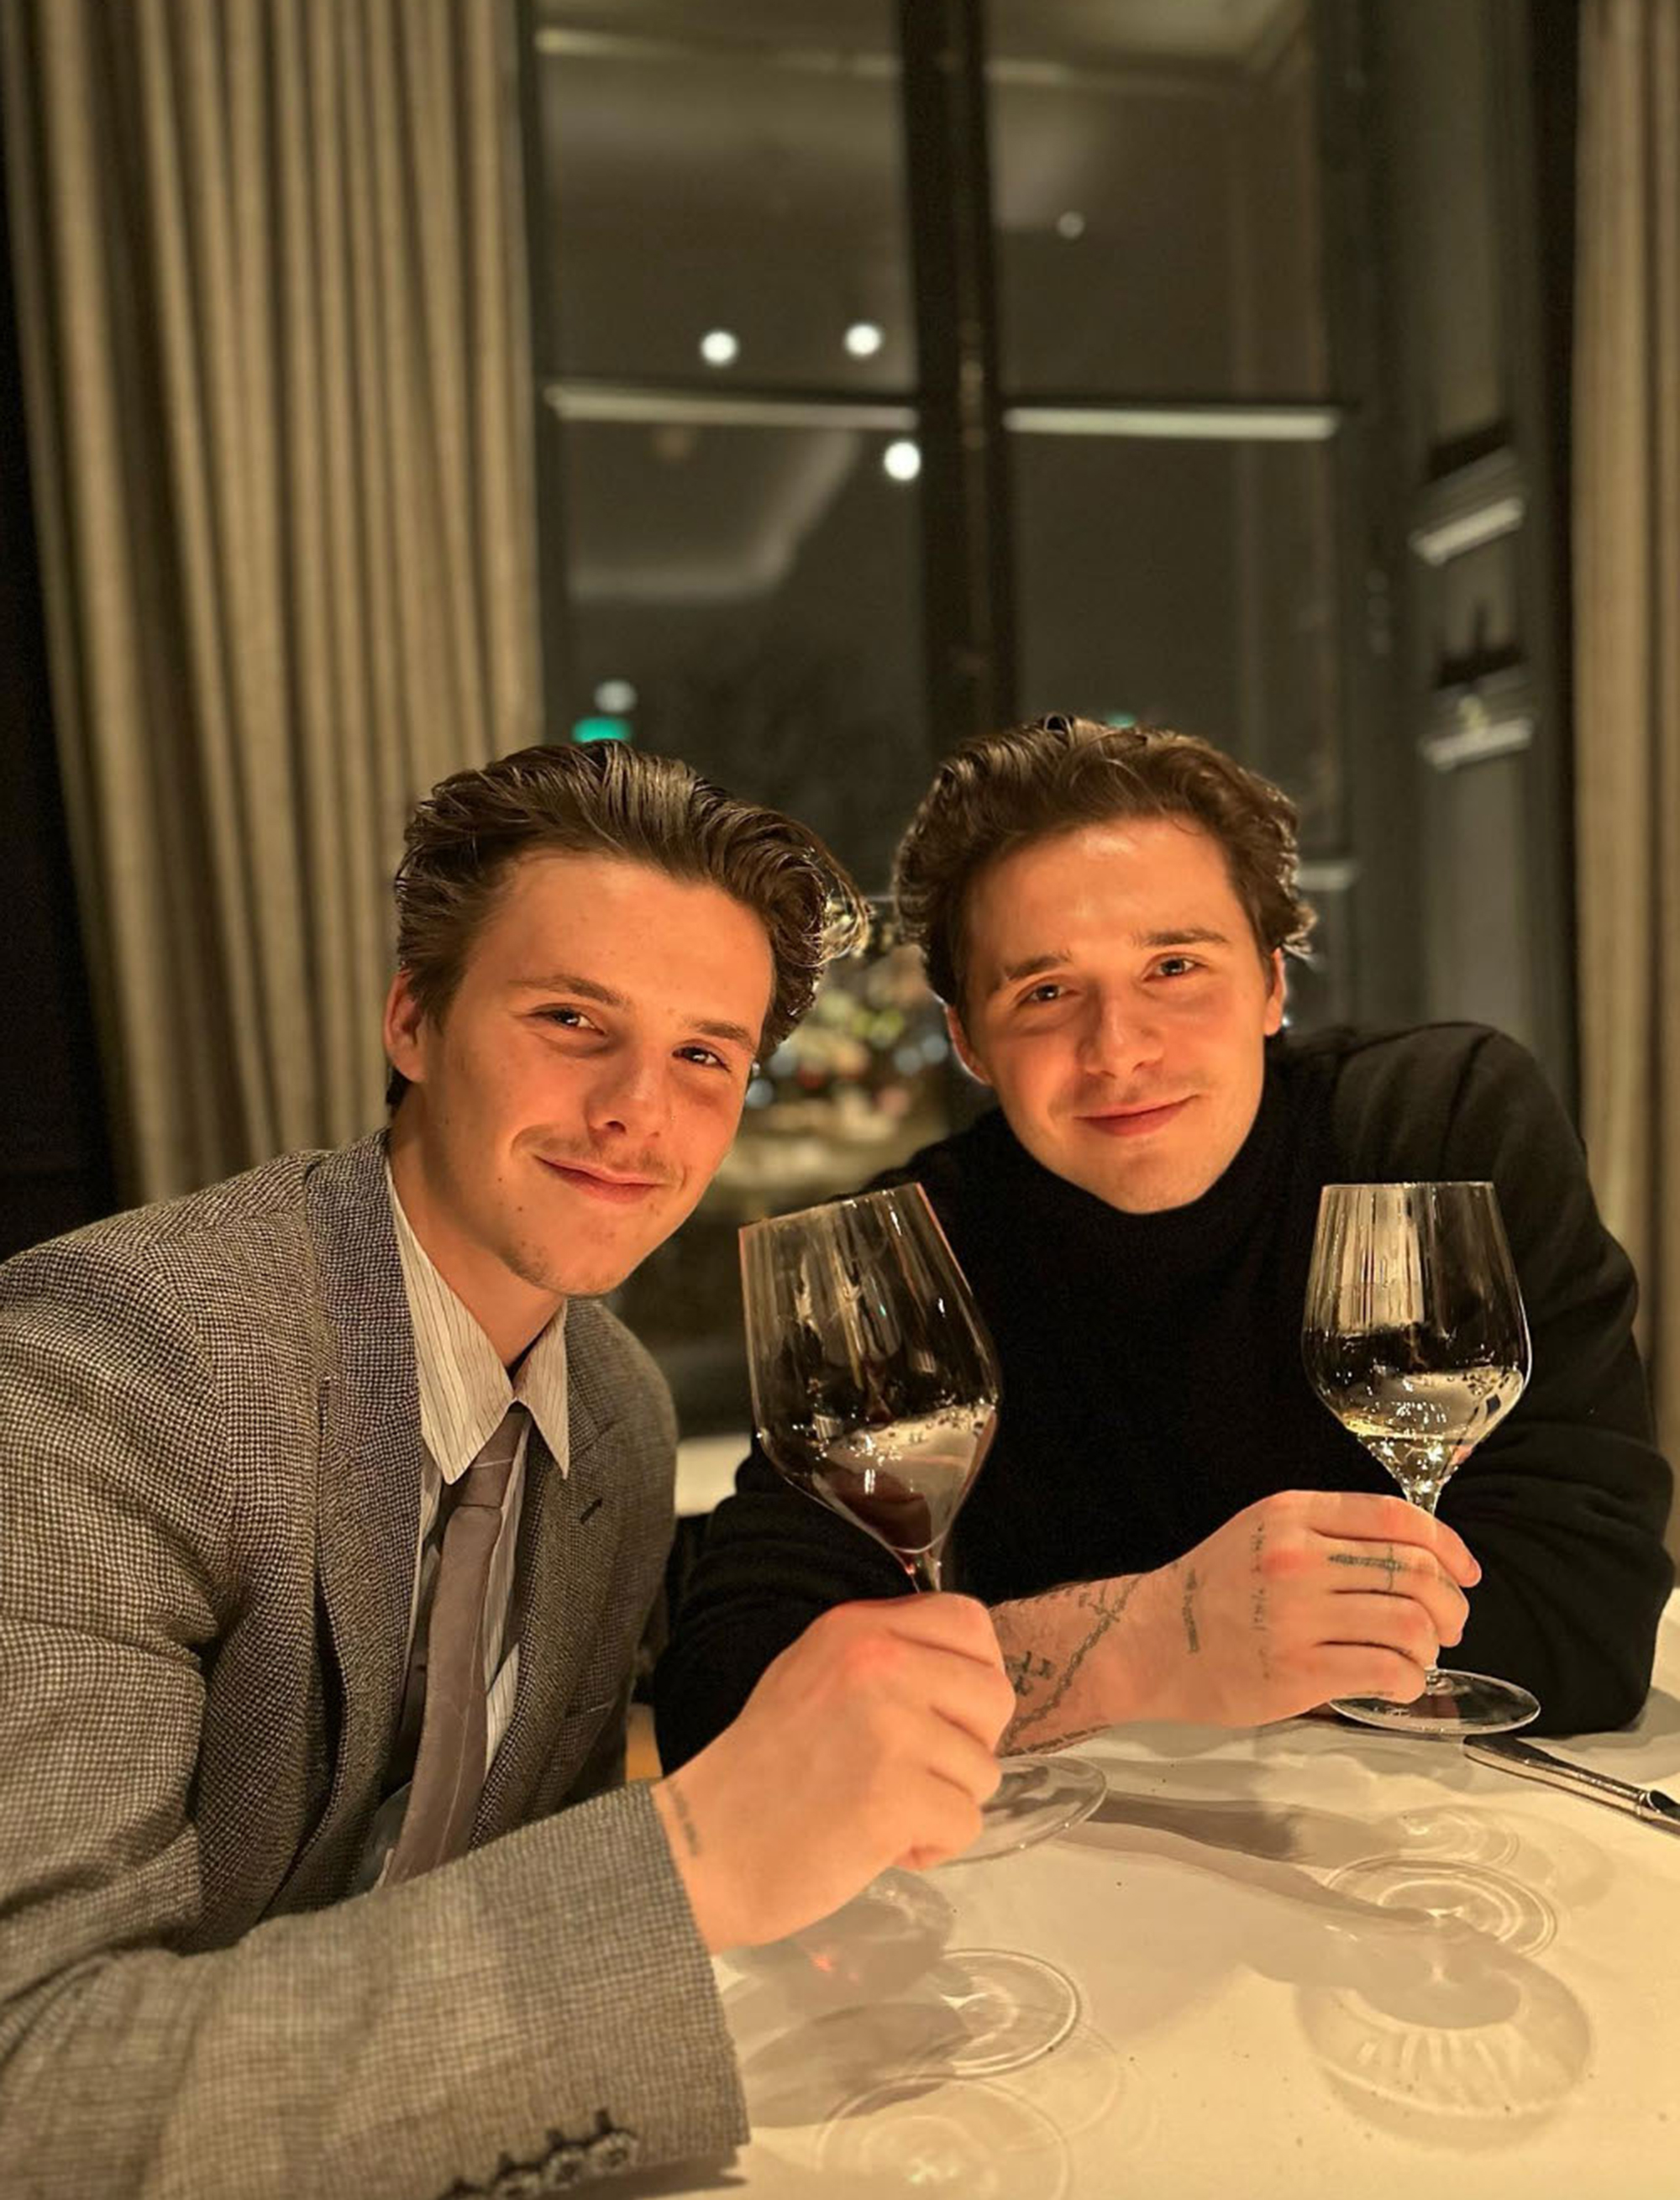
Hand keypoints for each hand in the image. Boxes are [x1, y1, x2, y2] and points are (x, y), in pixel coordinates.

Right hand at [652, 1594, 1013, 1952]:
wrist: (705, 1847)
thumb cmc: (760, 1772)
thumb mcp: (814, 1675)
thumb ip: (884, 1659)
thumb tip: (963, 1672)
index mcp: (857, 1629)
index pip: (969, 1622)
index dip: (976, 1675)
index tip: (949, 1716)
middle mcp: (879, 1664)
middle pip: (994, 1697)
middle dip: (969, 1748)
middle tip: (917, 1775)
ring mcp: (890, 1728)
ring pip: (983, 1771)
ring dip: (944, 1805)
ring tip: (883, 1813)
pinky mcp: (896, 1795)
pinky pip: (965, 1824)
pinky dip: (932, 1848)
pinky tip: (882, 1846)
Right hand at [1132, 1489, 1479, 1726]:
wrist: (1151, 1641)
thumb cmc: (1215, 1589)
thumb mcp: (1263, 1531)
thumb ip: (1328, 1532)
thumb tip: (1414, 1556)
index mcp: (1294, 1516)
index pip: (1396, 1519)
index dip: (1448, 1545)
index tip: (1466, 1573)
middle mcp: (1298, 1559)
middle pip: (1412, 1571)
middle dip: (1450, 1603)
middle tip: (1450, 1625)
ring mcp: (1297, 1617)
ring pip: (1408, 1624)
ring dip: (1430, 1645)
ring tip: (1419, 1656)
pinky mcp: (1298, 1671)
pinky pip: (1385, 1671)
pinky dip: (1409, 1680)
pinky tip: (1399, 1683)